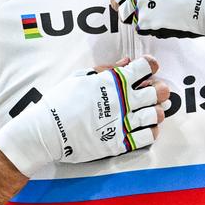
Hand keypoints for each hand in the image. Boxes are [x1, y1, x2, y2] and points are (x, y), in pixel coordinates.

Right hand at [0, 56, 167, 175]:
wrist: (46, 132)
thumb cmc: (59, 102)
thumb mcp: (80, 78)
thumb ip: (106, 70)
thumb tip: (126, 62)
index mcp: (114, 81)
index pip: (146, 67)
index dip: (150, 66)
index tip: (146, 70)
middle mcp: (123, 100)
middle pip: (159, 92)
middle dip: (158, 91)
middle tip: (150, 94)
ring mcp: (123, 122)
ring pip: (157, 115)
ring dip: (155, 112)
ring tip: (145, 113)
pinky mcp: (120, 142)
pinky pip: (148, 136)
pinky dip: (149, 131)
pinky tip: (141, 128)